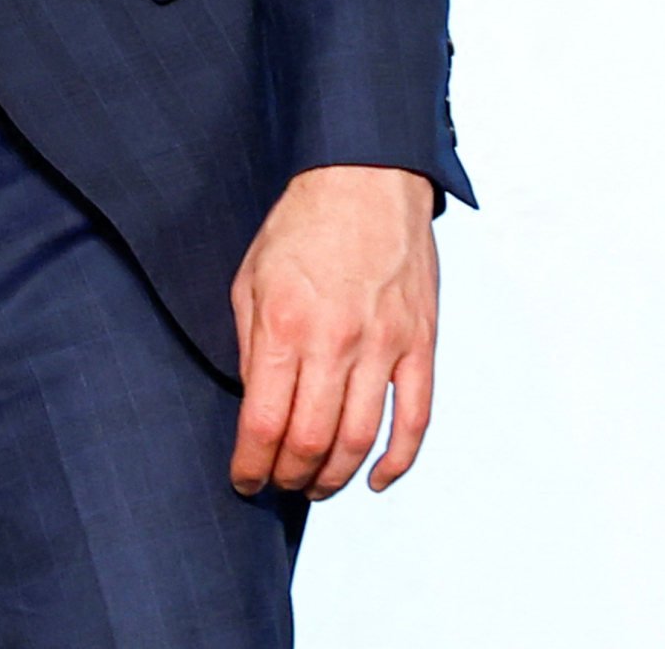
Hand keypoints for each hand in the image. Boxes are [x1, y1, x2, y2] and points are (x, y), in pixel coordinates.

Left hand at [230, 165, 438, 498]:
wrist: (365, 177)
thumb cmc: (301, 225)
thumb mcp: (250, 277)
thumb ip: (250, 344)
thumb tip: (254, 403)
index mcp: (284, 324)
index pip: (263, 422)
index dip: (251, 465)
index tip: (244, 480)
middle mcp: (335, 341)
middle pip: (311, 442)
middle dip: (288, 477)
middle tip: (278, 484)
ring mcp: (384, 344)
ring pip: (359, 439)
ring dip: (334, 477)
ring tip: (316, 486)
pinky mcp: (420, 343)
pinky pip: (415, 419)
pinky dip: (396, 460)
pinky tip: (375, 478)